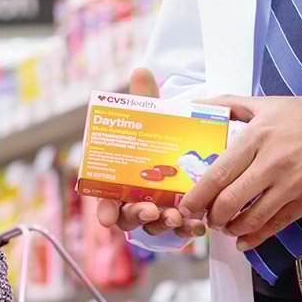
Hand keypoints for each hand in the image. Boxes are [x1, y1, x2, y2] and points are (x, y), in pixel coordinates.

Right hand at [91, 67, 206, 241]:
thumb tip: (142, 71)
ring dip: (164, 225)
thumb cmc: (155, 134)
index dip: (104, 210)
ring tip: (177, 217)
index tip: (106, 218)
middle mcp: (132, 198)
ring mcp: (154, 211)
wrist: (181, 145)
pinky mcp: (176, 217)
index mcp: (118, 178)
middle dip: (138, 217)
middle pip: (128, 217)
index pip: (104, 199)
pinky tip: (197, 225)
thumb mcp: (151, 115)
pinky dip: (186, 230)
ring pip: (153, 227)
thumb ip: (144, 97)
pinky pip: (177, 230)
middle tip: (151, 211)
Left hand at [180, 94, 301, 251]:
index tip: (185, 206)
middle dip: (212, 216)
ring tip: (225, 226)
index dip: (197, 196)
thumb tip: (194, 105)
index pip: (218, 174)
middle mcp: (272, 163)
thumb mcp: (264, 104)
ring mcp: (291, 184)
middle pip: (230, 201)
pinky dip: (255, 238)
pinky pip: (275, 226)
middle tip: (206, 217)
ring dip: (231, 228)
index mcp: (257, 137)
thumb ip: (227, 104)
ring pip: (251, 219)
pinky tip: (243, 240)